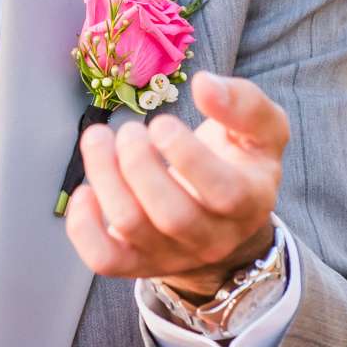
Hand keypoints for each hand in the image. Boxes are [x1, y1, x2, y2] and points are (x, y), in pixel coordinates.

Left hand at [63, 68, 287, 299]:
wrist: (224, 218)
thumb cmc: (239, 161)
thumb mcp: (262, 128)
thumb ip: (244, 102)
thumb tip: (204, 84)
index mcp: (250, 202)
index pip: (224, 193)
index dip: (187, 156)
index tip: (160, 123)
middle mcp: (213, 238)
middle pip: (173, 215)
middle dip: (139, 164)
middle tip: (128, 130)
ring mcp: (173, 255)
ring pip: (132, 228)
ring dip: (106, 177)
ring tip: (98, 139)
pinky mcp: (137, 263)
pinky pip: (105, 258)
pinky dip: (84, 226)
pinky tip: (85, 190)